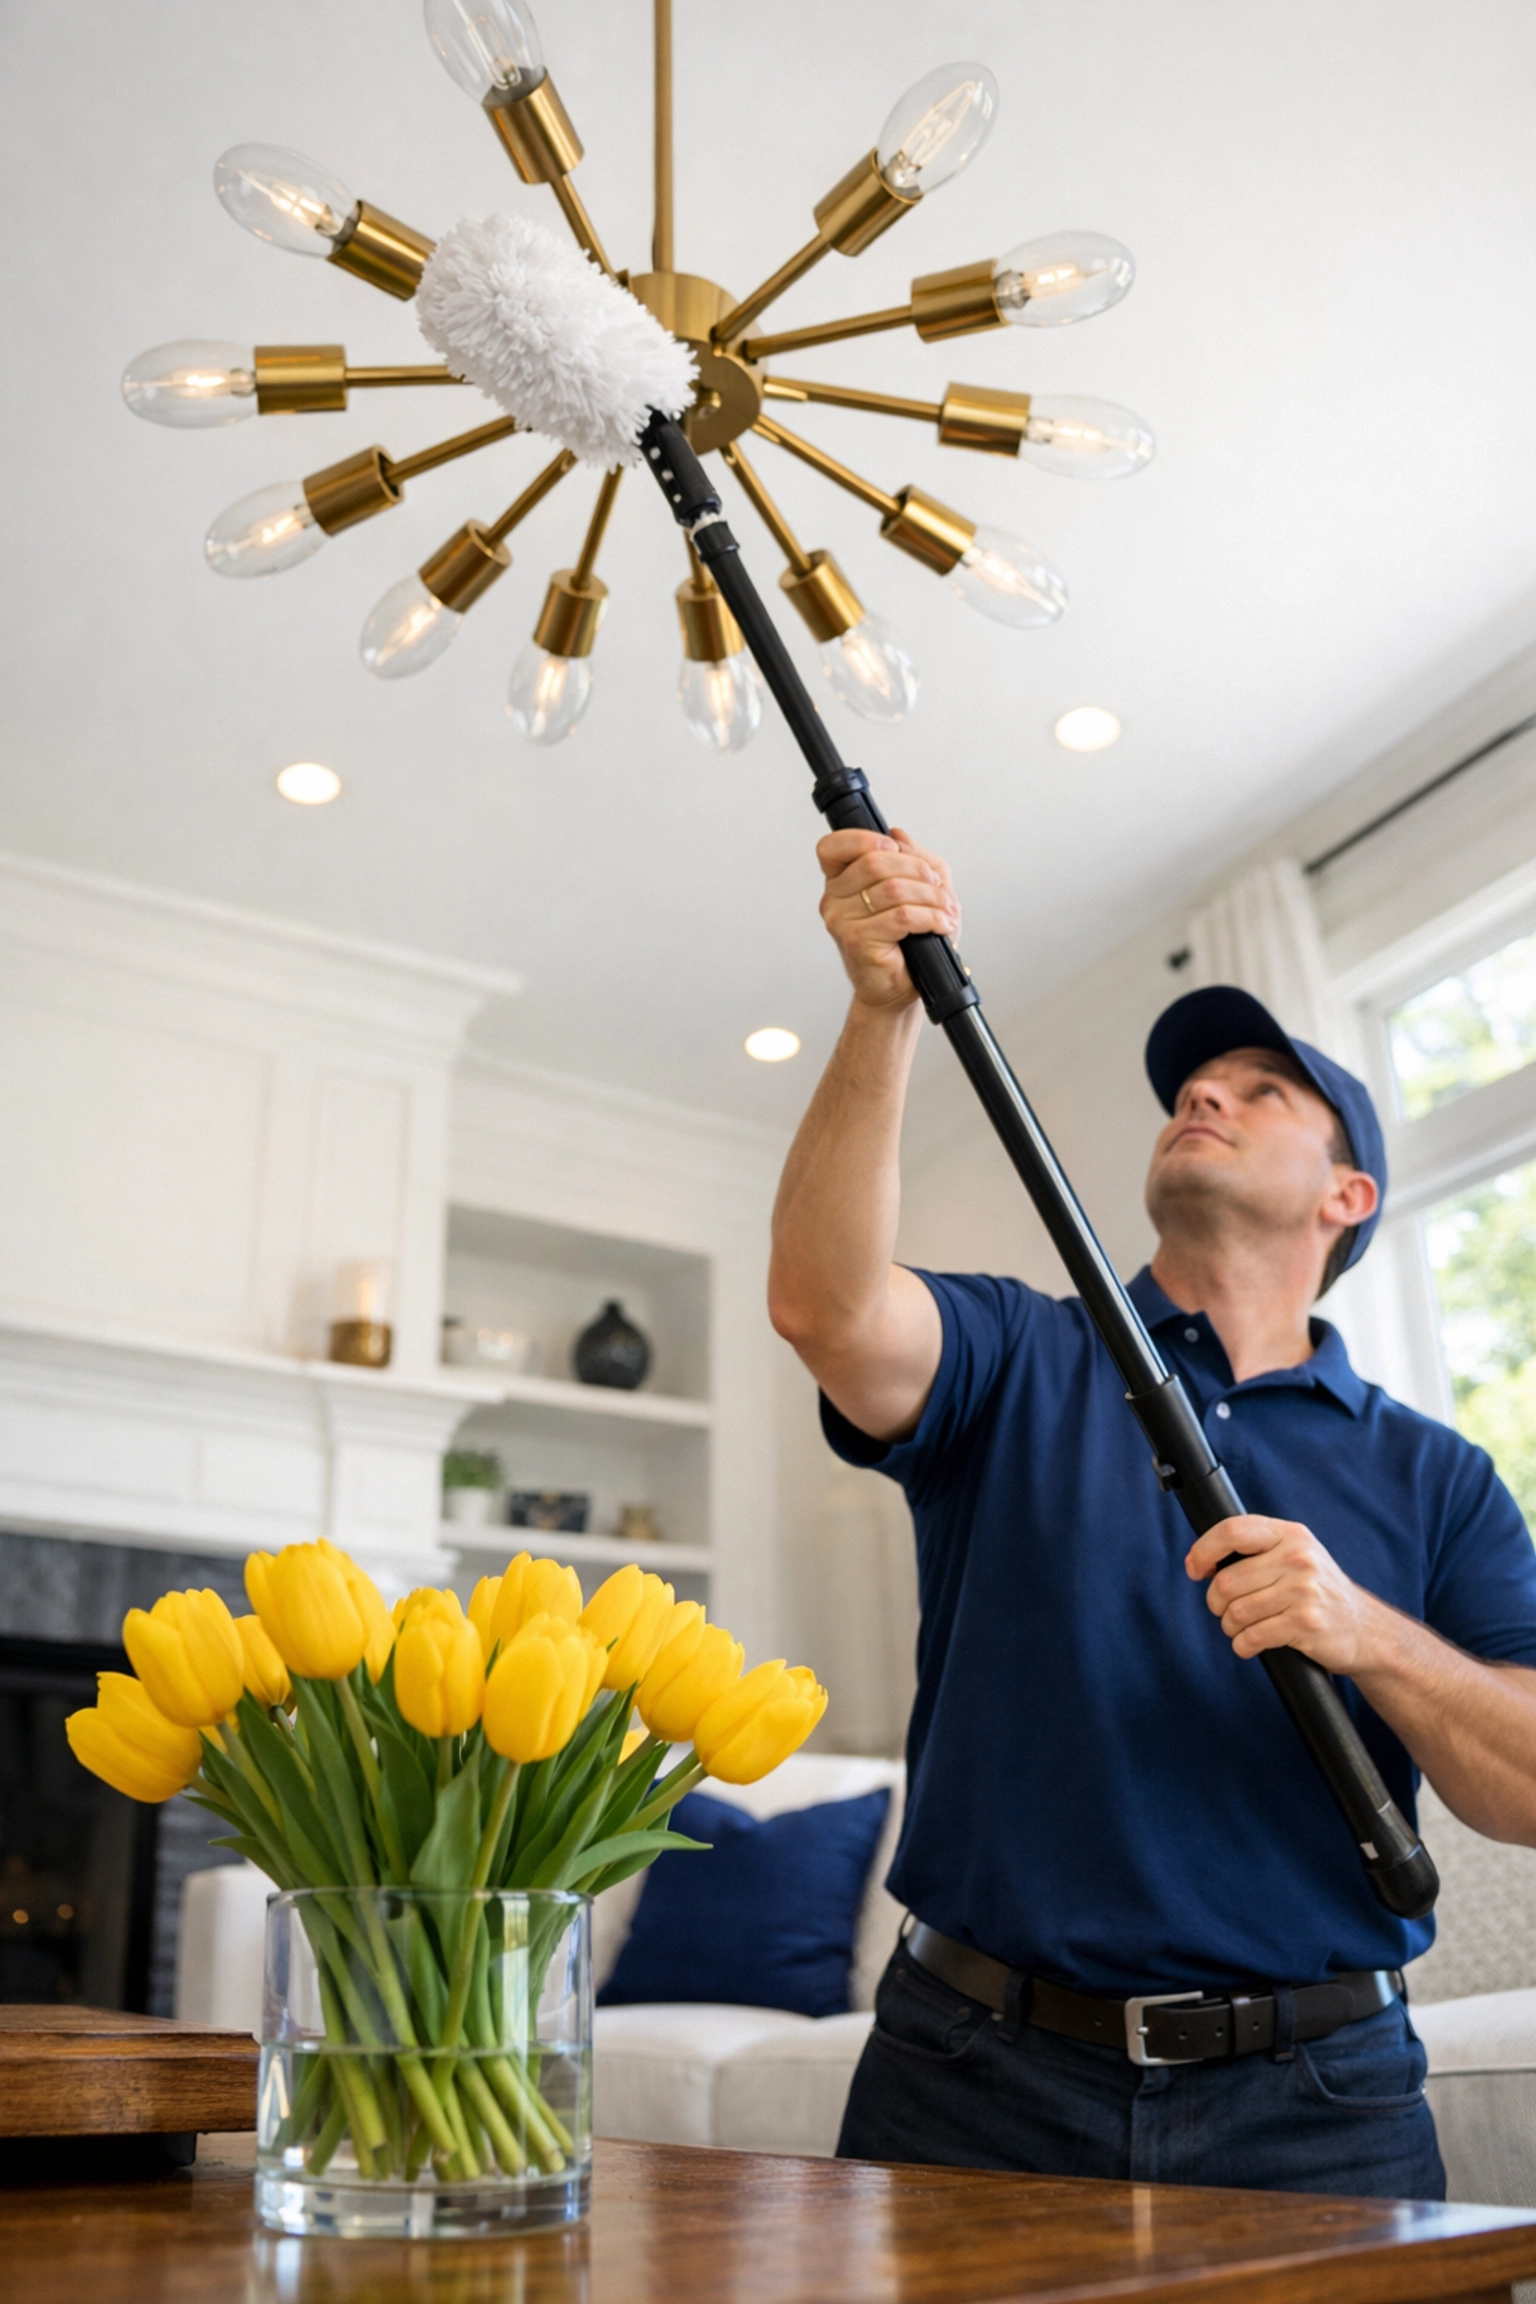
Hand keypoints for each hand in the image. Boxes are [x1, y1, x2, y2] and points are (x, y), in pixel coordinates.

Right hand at [816, 826, 959, 1010]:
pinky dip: (930, 917)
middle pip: (874, 862)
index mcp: (840, 881)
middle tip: (938, 886)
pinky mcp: (856, 941)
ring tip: (946, 910)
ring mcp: (841, 921)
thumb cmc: (908, 943)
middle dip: (918, 870)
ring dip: (931, 897)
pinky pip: (901, 916)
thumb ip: (912, 858)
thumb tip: (899, 835)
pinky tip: (941, 924)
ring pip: (893, 888)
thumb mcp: (920, 888)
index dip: (864, 839)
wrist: (901, 987)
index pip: (833, 847)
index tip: (894, 848)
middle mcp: (833, 899)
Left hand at [1184, 1515, 1383, 1674]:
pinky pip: (1251, 1637)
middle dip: (1216, 1602)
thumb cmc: (1319, 1592)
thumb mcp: (1296, 1555)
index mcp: (1290, 1535)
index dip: (1203, 1550)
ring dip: (1230, 1627)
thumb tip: (1201, 1560)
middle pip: (1226, 1580)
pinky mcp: (1305, 1624)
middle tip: (1225, 1610)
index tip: (1195, 1570)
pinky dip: (1242, 1646)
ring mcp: (1303, 1591)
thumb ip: (1258, 1549)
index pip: (1232, 1530)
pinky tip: (1250, 1644)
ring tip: (1242, 1628)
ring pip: (1235, 1612)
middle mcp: (1298, 1558)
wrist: (1366, 1630)